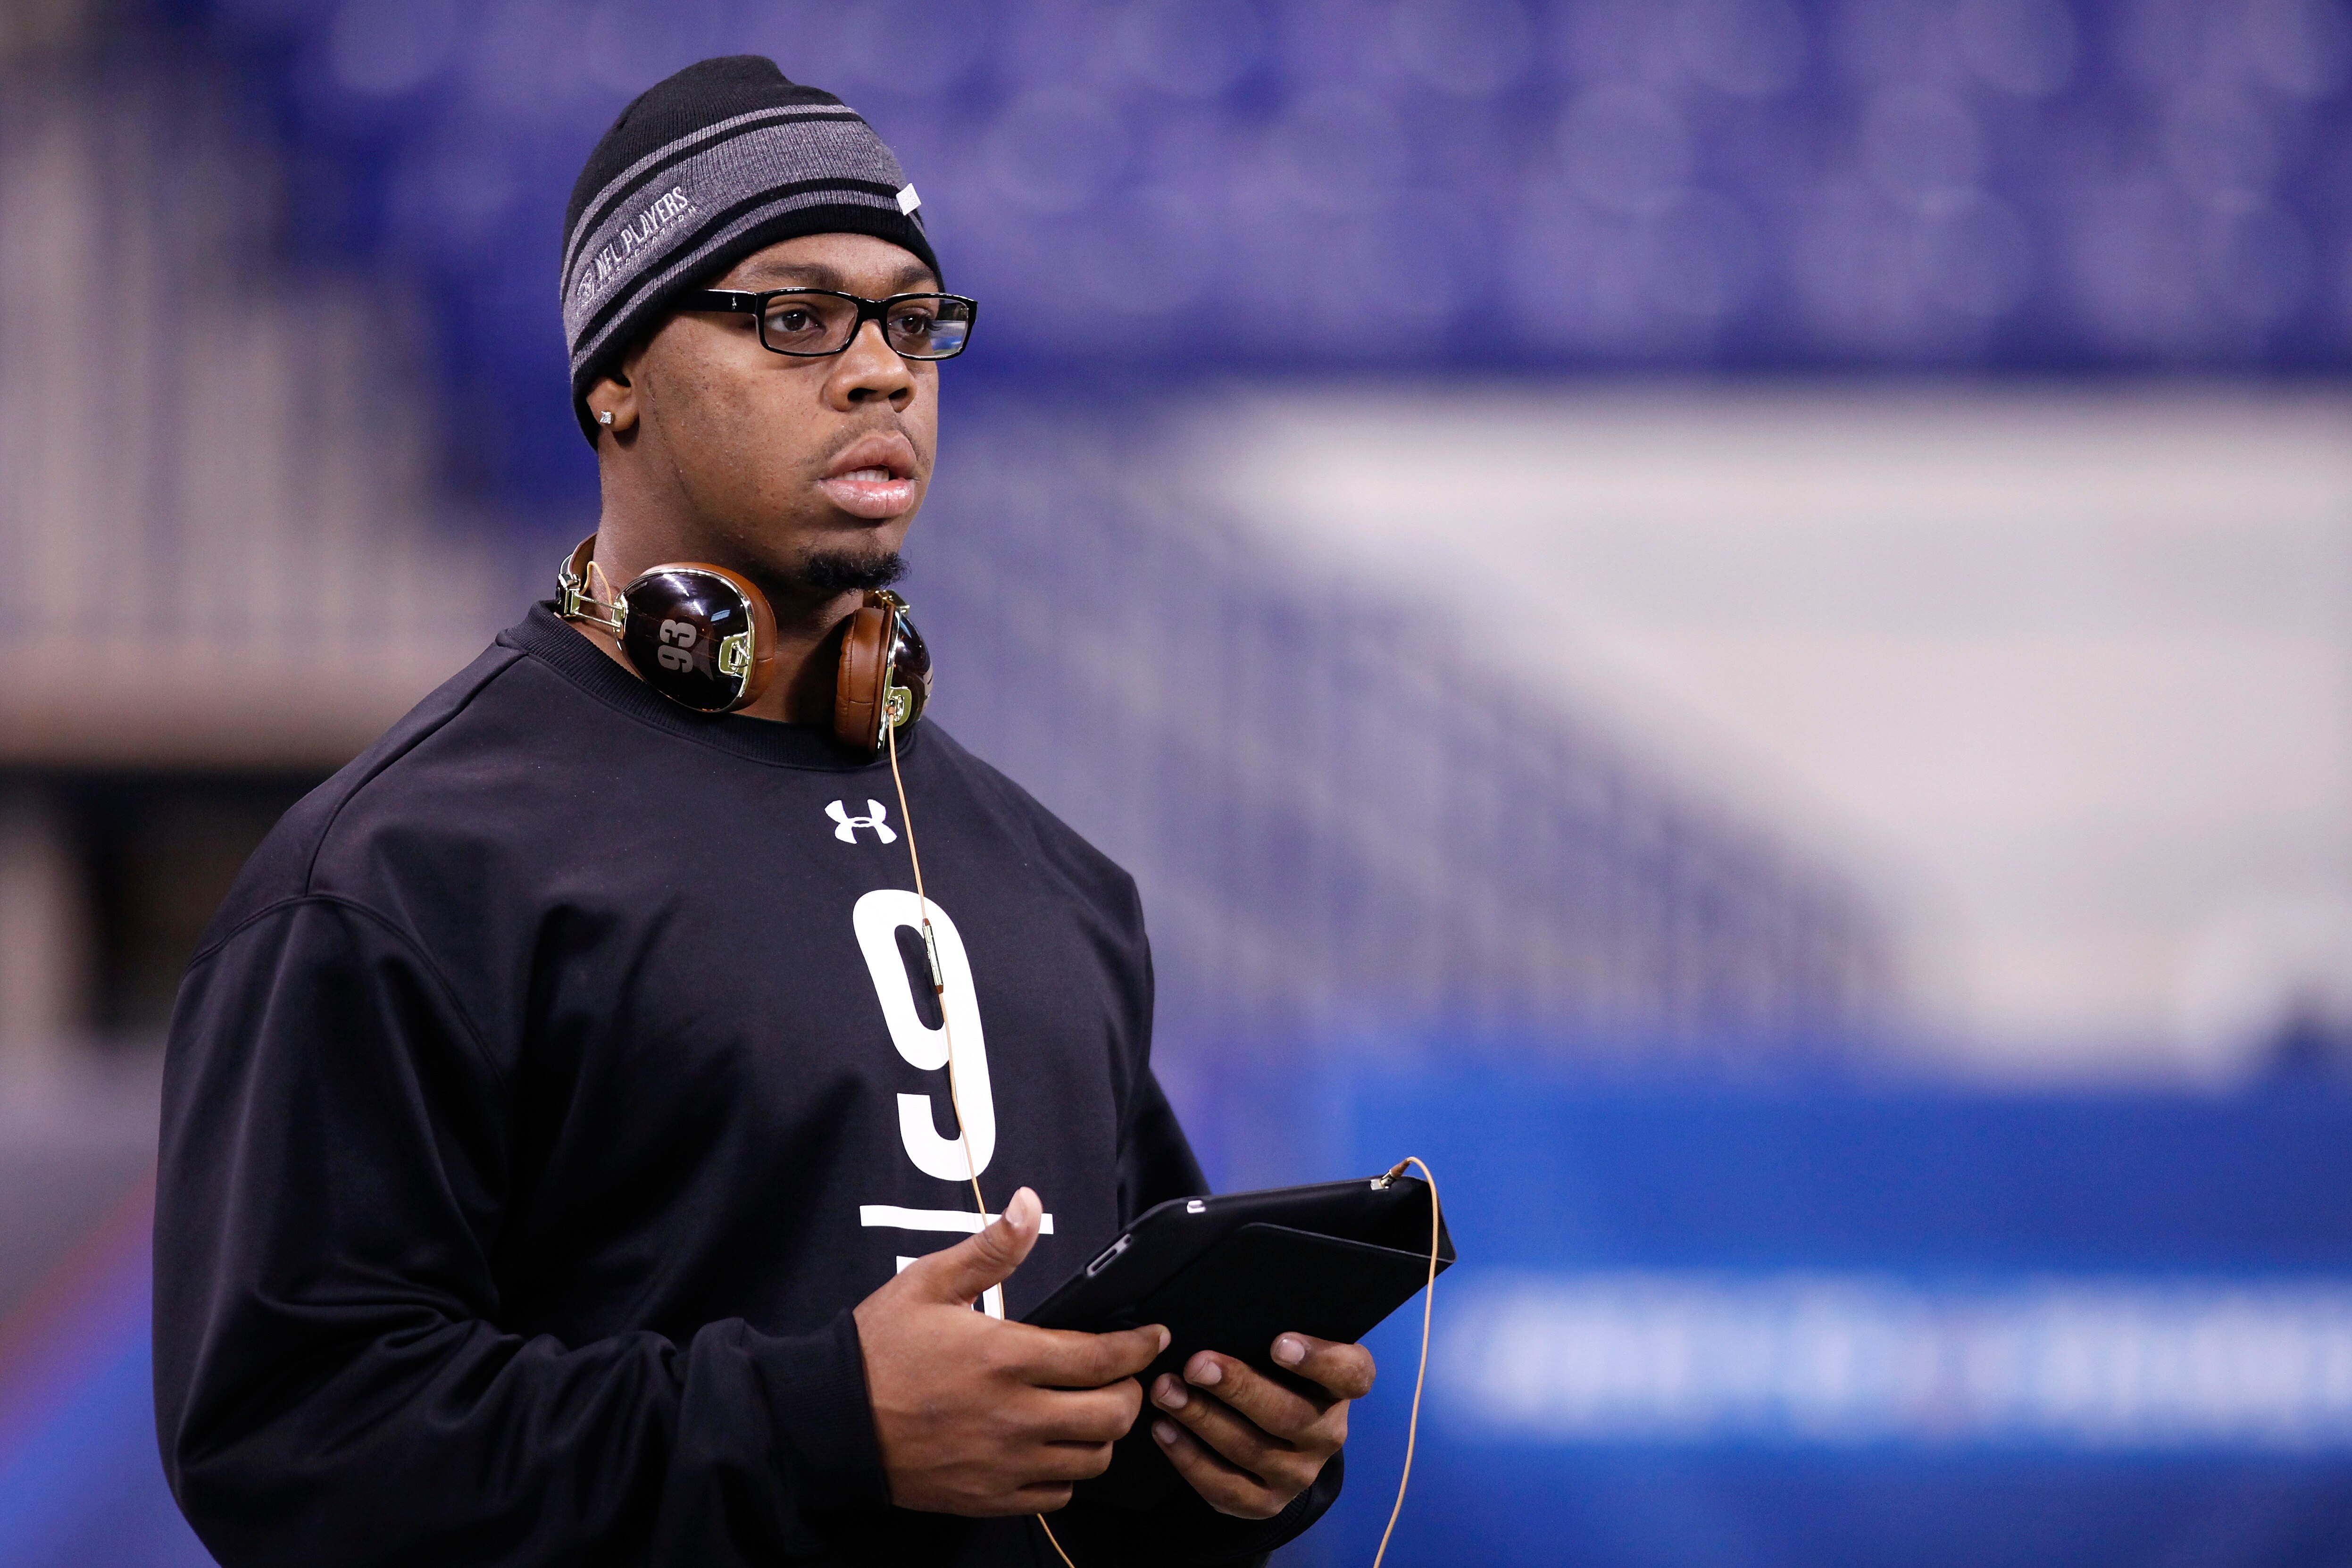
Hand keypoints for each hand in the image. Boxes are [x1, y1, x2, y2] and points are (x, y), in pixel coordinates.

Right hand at [853, 1187, 1169, 1516]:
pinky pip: (1057, 1497)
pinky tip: (1053, 1448)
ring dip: (1102, 1433)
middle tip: (1122, 1374)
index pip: (1102, 1357)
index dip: (1140, 1346)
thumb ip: (990, 1249)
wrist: (828, 1421)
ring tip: (1090, 1409)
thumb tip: (1028, 1205)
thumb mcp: (929, 1282)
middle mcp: (1014, 1417)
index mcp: (1005, 1358)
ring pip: (1092, 1460)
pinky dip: (1067, 1474)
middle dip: (1130, 1391)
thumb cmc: (877, 1349)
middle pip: (1112, 1415)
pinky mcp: (988, 1498)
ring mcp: (1003, 1464)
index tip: (1153, 1336)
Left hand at [1147, 1333, 1375, 1518]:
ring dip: (1202, 1419)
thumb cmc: (1275, 1373)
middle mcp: (1328, 1434)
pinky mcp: (1266, 1503)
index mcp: (1341, 1388)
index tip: (1278, 1343)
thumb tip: (1222, 1301)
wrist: (1279, 1437)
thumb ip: (1267, 1329)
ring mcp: (1298, 1474)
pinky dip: (1190, 1459)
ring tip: (1165, 1391)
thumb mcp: (1283, 1348)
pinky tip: (1164, 1430)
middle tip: (1195, 1365)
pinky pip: (1227, 1489)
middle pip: (1290, 1416)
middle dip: (1237, 1388)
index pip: (1350, 1374)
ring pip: (1252, 1452)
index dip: (1318, 1360)